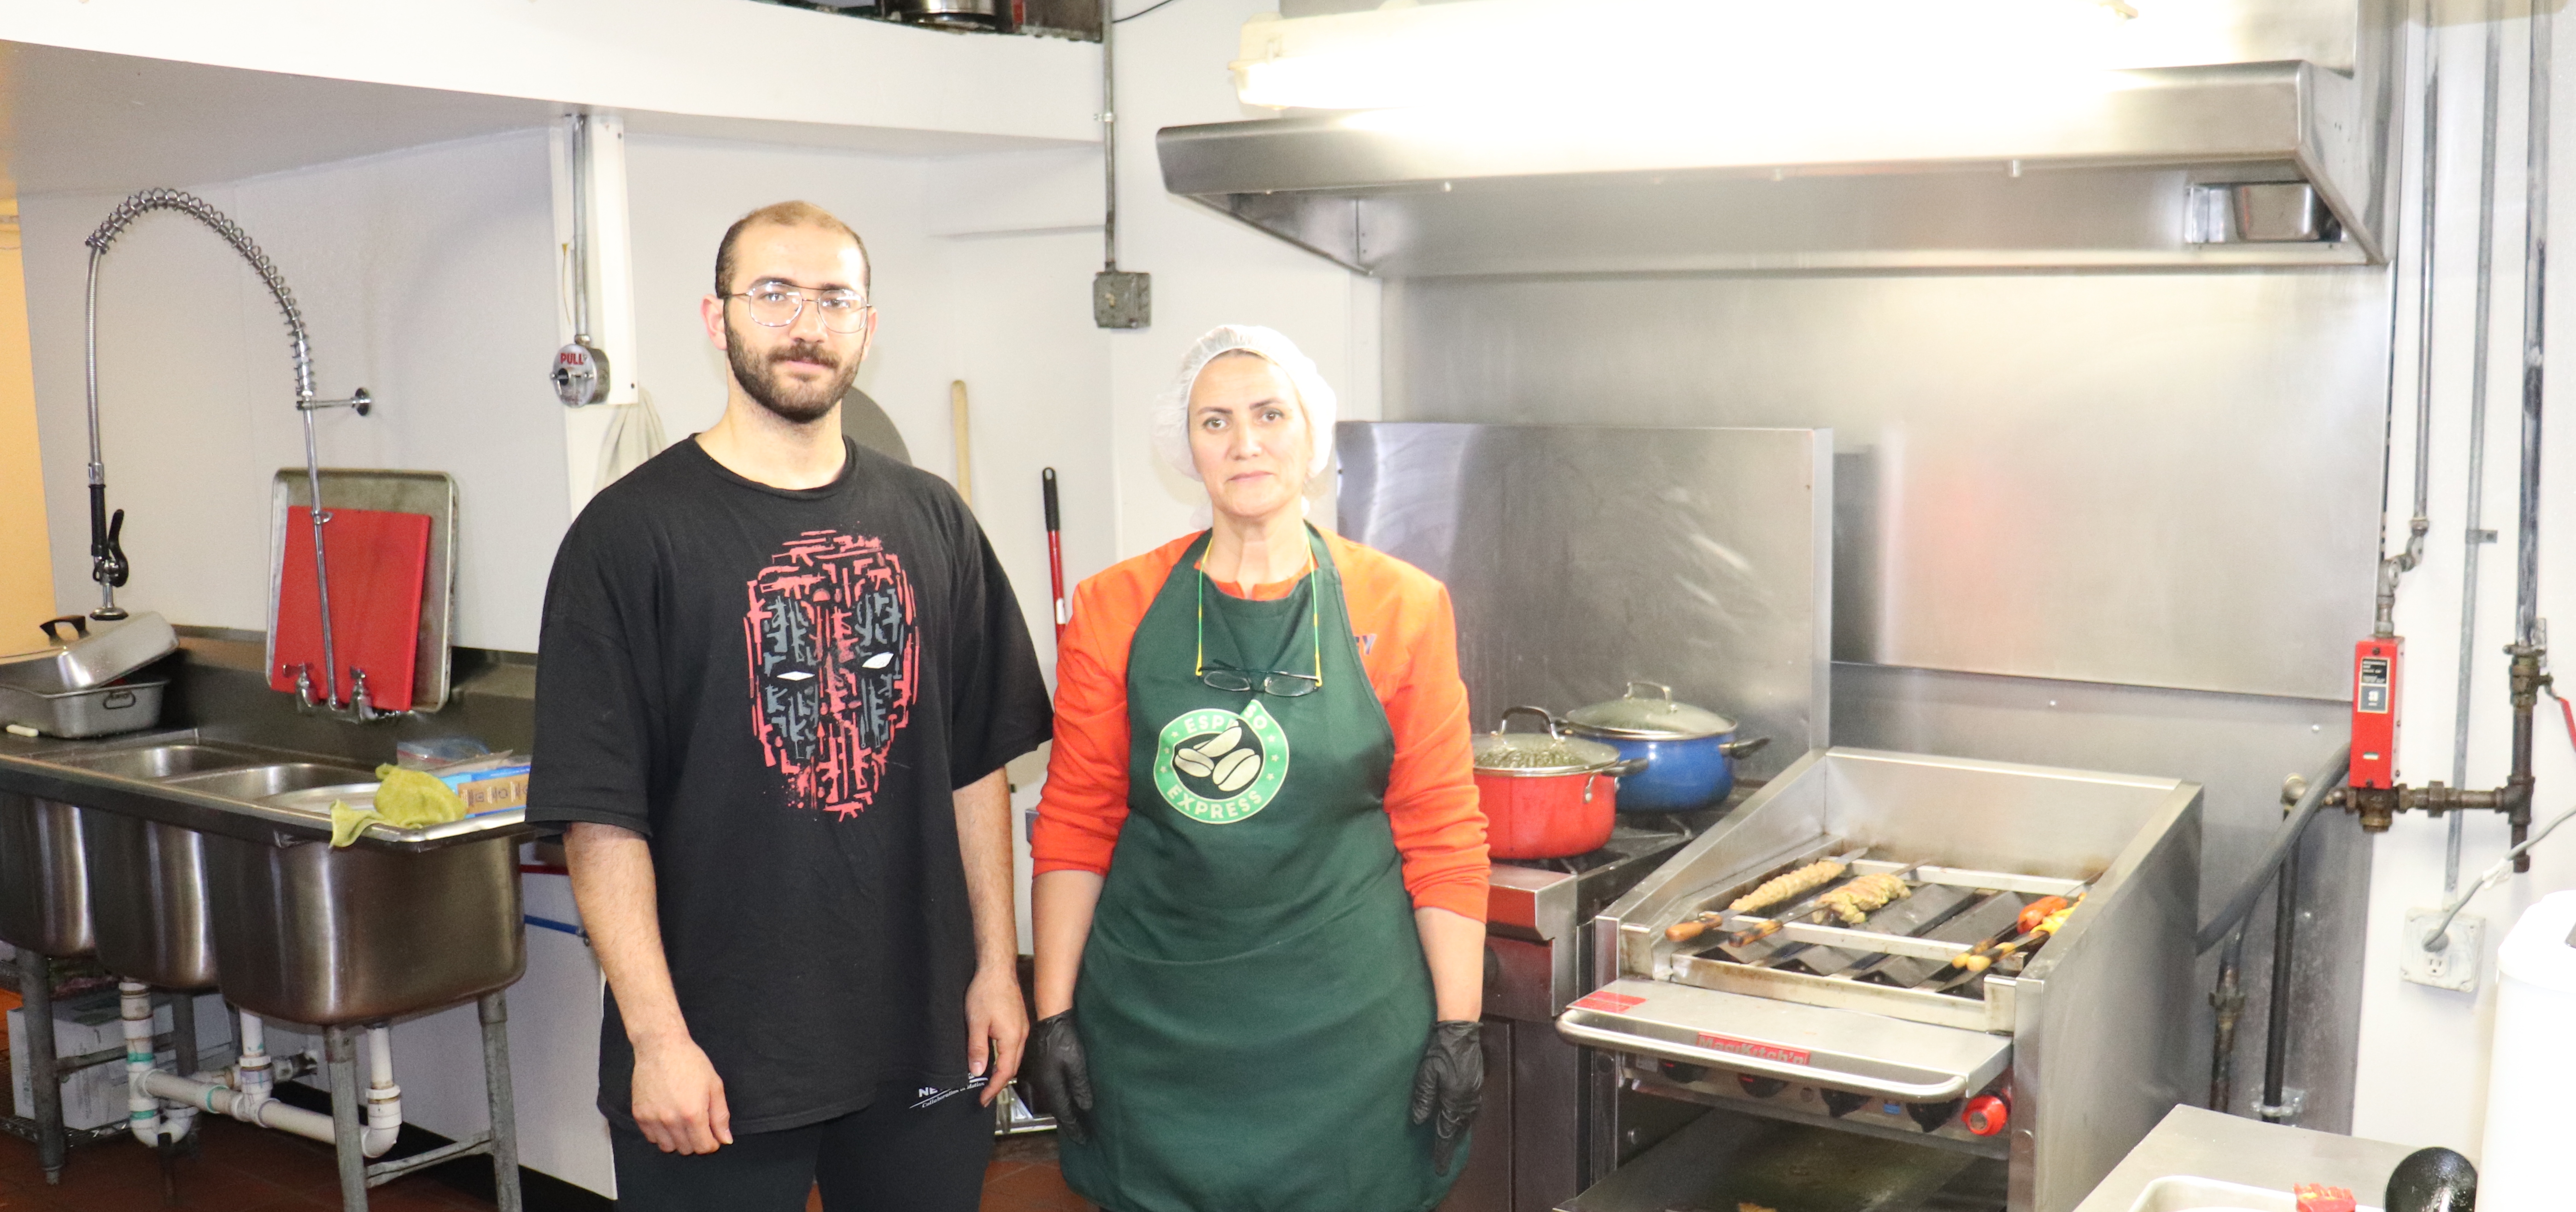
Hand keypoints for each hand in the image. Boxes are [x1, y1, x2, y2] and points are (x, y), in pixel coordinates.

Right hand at [630, 1034, 731, 1153]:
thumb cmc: (691, 1063)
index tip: (712, 1136)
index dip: (711, 1143)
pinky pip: (651, 1138)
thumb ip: (720, 1116)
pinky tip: (667, 1118)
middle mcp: (672, 1120)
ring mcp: (653, 1119)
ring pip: (667, 1147)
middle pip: (686, 1149)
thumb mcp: (714, 1085)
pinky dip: (661, 1134)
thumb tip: (725, 1140)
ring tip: (681, 1122)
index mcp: (693, 1114)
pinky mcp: (639, 1115)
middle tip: (697, 1125)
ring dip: (677, 1140)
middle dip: (696, 1141)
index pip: (704, 1147)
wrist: (661, 1047)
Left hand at [965, 964, 1028, 1105]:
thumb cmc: (986, 991)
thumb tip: (978, 1071)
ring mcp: (1022, 1028)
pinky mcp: (1018, 1021)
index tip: (983, 1099)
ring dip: (1003, 1071)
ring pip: (1015, 1057)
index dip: (993, 1089)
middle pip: (1013, 1068)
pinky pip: (1015, 1047)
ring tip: (988, 1081)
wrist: (997, 969)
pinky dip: (1005, 1058)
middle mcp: (1021, 1035)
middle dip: (999, 1084)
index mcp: (1012, 1038)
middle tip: (984, 1094)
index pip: (1005, 1072)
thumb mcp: (976, 1022)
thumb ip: (977, 1048)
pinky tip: (995, 1058)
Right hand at [1023, 1012, 1094, 1141]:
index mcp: (1051, 1086)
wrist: (1049, 1019)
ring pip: (1051, 1099)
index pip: (1063, 1113)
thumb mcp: (1076, 1064)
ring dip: (1062, 1110)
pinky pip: (1048, 1089)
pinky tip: (1063, 1097)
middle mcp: (1040, 1084)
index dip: (1073, 1127)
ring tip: (1072, 1119)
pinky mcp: (1037, 1067)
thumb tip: (1085, 1106)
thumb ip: (1080, 1086)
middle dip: (1067, 1122)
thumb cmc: (1063, 1039)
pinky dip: (1057, 1098)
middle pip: (1055, 1109)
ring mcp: (1037, 1076)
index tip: (1082, 1139)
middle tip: (1079, 1133)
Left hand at [1409, 1020, 1482, 1173]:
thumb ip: (1423, 1097)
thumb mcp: (1427, 1073)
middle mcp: (1467, 1100)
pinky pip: (1470, 1110)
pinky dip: (1463, 1120)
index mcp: (1454, 1099)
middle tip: (1443, 1162)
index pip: (1446, 1131)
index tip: (1439, 1168)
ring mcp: (1474, 1092)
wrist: (1461, 1030)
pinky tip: (1458, 1120)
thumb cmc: (1441, 1050)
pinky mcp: (1476, 1085)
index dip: (1442, 1150)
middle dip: (1450, 1145)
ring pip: (1466, 1120)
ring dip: (1457, 1133)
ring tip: (1450, 1144)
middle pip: (1458, 1129)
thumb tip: (1419, 1120)